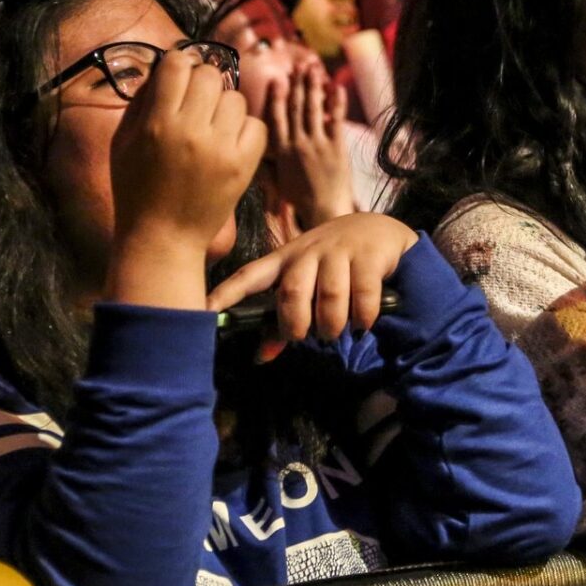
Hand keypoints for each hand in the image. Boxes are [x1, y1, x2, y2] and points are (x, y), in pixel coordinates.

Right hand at [110, 47, 266, 261]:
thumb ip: (142, 100)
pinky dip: (244, 130)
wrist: (163, 238)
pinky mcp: (243, 166)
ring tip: (211, 127)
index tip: (177, 79)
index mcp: (157, 123)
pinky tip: (228, 143)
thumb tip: (164, 67)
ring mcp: (221, 149)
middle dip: (201, 83)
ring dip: (223, 107)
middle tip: (195, 104)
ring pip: (236, 98)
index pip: (177, 63)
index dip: (177, 65)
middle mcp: (191, 131)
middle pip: (210, 75)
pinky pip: (256, 124)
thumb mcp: (124, 141)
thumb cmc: (137, 188)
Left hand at [205, 212, 418, 342]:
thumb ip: (285, 317)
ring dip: (331, 324)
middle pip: (292, 291)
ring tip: (335, 332)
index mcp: (285, 259)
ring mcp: (339, 250)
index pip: (249, 275)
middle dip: (295, 323)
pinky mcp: (368, 255)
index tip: (206, 310)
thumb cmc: (334, 262)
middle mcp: (308, 251)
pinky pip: (362, 294)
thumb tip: (262, 355)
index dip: (227, 293)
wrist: (380, 230)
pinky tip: (362, 323)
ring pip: (328, 295)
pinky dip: (362, 316)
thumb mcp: (307, 282)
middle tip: (304, 337)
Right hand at [265, 65, 356, 227]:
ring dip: (312, 86)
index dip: (276, 96)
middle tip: (298, 65)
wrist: (324, 211)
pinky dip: (335, 102)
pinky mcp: (336, 148)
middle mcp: (297, 144)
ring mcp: (317, 145)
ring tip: (313, 68)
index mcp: (281, 152)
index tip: (277, 79)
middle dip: (296, 84)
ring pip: (312, 109)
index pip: (276, 118)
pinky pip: (335, 120)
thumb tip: (255, 148)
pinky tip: (336, 86)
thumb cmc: (301, 199)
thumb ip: (267, 162)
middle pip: (294, 108)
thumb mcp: (277, 181)